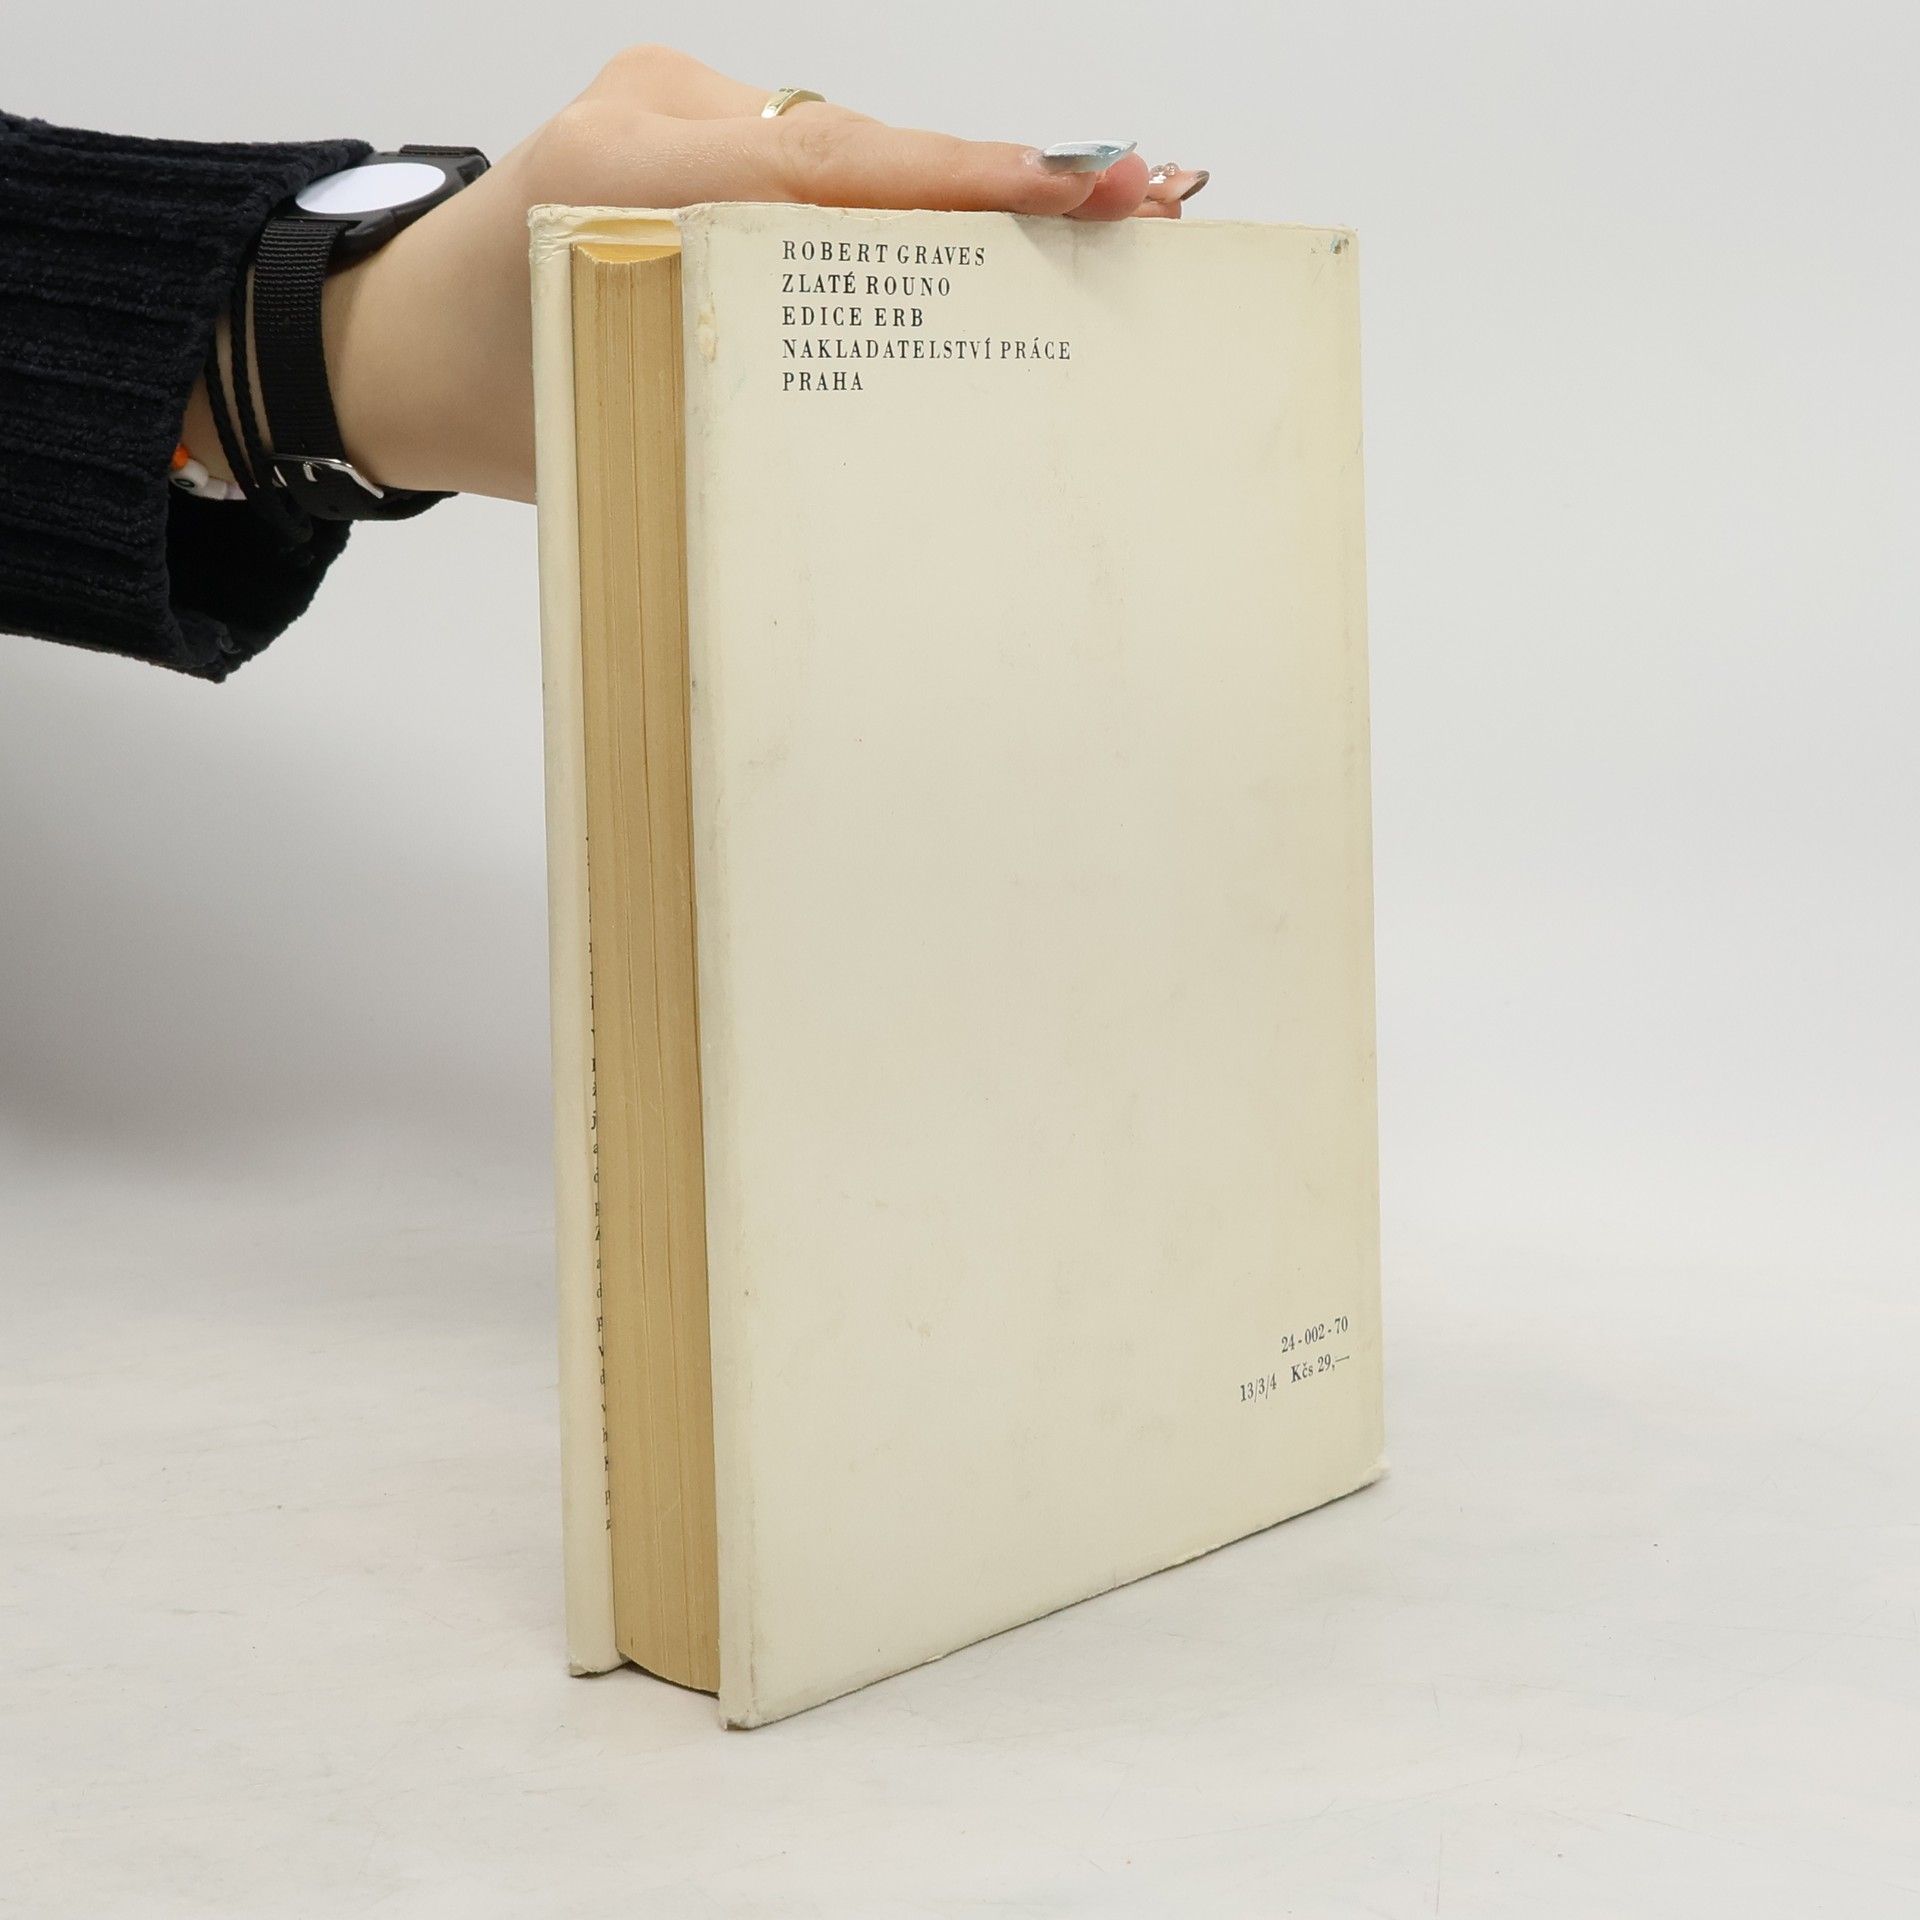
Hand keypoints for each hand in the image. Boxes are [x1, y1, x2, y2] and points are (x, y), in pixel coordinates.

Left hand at [189, 48, 1199, 506]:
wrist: (386, 346)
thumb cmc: (486, 402)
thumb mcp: (610, 429)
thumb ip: (741, 399)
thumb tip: (906, 419)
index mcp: (622, 182)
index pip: (825, 171)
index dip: (965, 184)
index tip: (1086, 187)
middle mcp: (655, 120)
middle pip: (868, 149)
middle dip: (1010, 179)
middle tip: (1147, 200)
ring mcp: (671, 111)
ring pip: (854, 152)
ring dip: (970, 191)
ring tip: (1102, 216)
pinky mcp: (686, 132)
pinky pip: (817, 164)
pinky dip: (906, 201)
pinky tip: (993, 225)